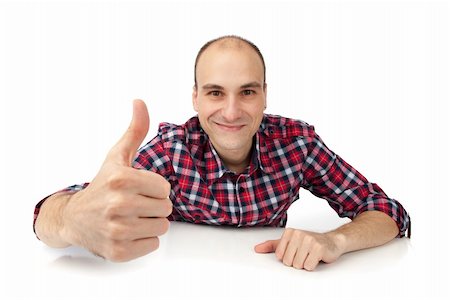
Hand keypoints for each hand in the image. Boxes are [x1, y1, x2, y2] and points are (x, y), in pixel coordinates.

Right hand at [60, 99, 171, 261]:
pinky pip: (152, 245)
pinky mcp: (118, 251)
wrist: (74, 218)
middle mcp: (118, 204)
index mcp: (122, 179)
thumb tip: (140, 101)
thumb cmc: (101, 185)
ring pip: (162, 227)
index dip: (155, 188)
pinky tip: (127, 232)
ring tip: (131, 217)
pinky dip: (144, 240)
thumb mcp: (117, 156)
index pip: (165, 188)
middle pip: (166, 208)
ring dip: (150, 223)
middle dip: (154, 205)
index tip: (139, 188)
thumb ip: (134, 131)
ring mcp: (117, 230)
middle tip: (134, 204)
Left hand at [254, 228, 344, 270]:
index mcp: (289, 232)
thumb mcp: (289, 242)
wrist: (331, 241)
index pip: (280, 256)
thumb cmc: (309, 243)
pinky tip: (316, 257)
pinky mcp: (318, 248)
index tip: (295, 251)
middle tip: (304, 254)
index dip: (288, 258)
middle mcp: (298, 234)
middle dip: (296, 262)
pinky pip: (308, 266)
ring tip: (310, 255)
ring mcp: (309, 240)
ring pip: (298, 265)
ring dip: (305, 264)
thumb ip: (272, 246)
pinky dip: (312, 265)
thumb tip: (257, 249)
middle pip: (288, 261)